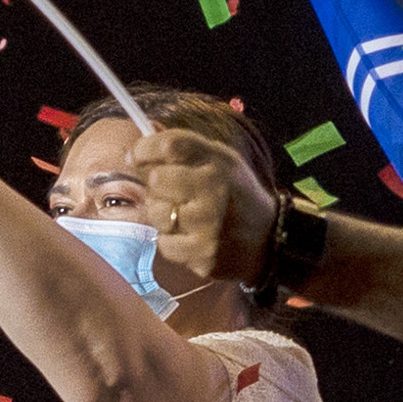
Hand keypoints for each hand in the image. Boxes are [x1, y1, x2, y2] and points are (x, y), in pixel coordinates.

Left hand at [138, 124, 281, 292]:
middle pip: (156, 179)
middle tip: (169, 190)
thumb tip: (134, 150)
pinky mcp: (204, 256)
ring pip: (156, 214)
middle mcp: (214, 193)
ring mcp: (209, 227)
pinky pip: (165, 244)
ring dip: (161, 213)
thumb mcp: (221, 161)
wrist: (269, 239)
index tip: (136, 154)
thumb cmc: (235, 194)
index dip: (145, 147)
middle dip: (156, 184)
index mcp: (220, 163)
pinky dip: (171, 240)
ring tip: (182, 215)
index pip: (172, 145)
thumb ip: (184, 150)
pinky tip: (189, 236)